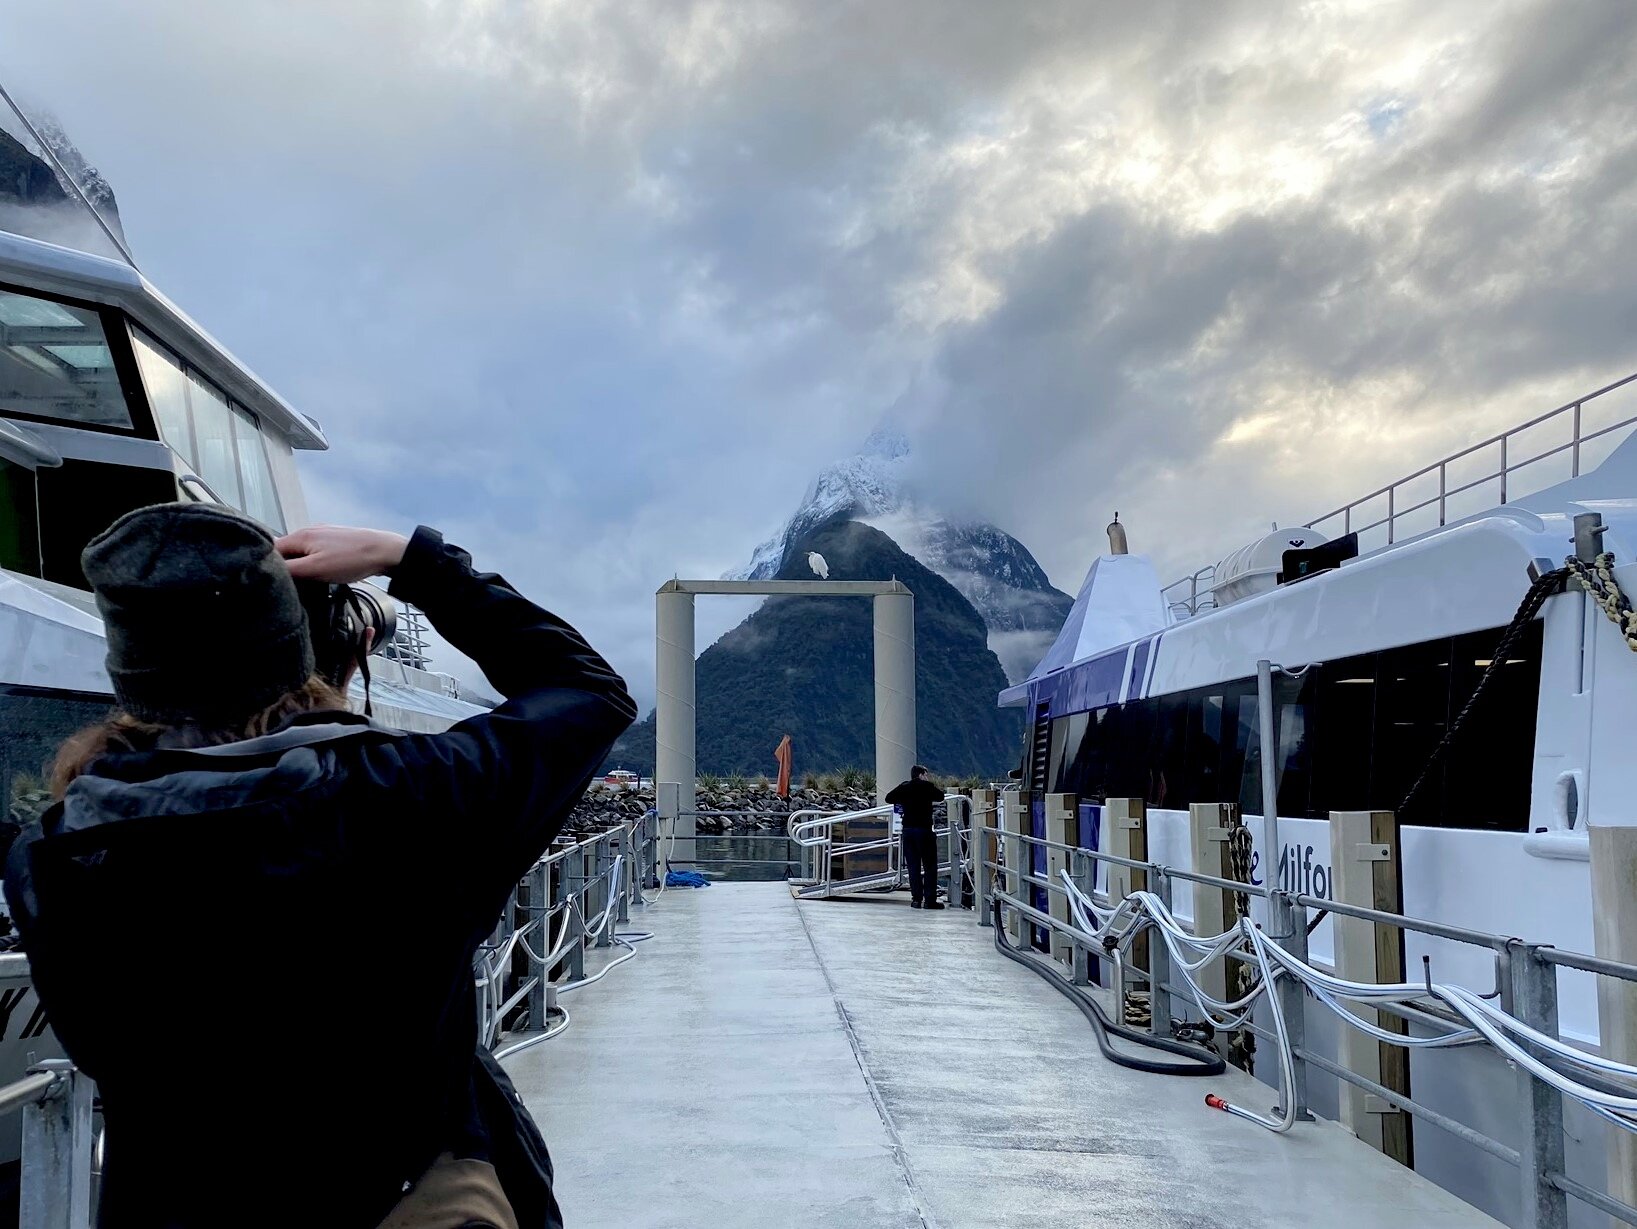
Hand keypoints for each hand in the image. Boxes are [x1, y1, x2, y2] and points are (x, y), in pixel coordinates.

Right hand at [275, 526, 407, 582]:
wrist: (385, 552)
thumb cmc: (352, 560)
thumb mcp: (315, 569)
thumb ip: (290, 569)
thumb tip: (269, 572)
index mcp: (300, 535)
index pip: (271, 551)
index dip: (269, 568)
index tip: (272, 584)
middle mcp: (309, 532)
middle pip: (286, 552)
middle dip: (286, 569)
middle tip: (292, 586)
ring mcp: (323, 536)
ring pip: (301, 554)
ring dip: (301, 568)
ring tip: (309, 582)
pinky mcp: (335, 543)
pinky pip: (316, 554)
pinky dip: (315, 565)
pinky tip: (322, 575)